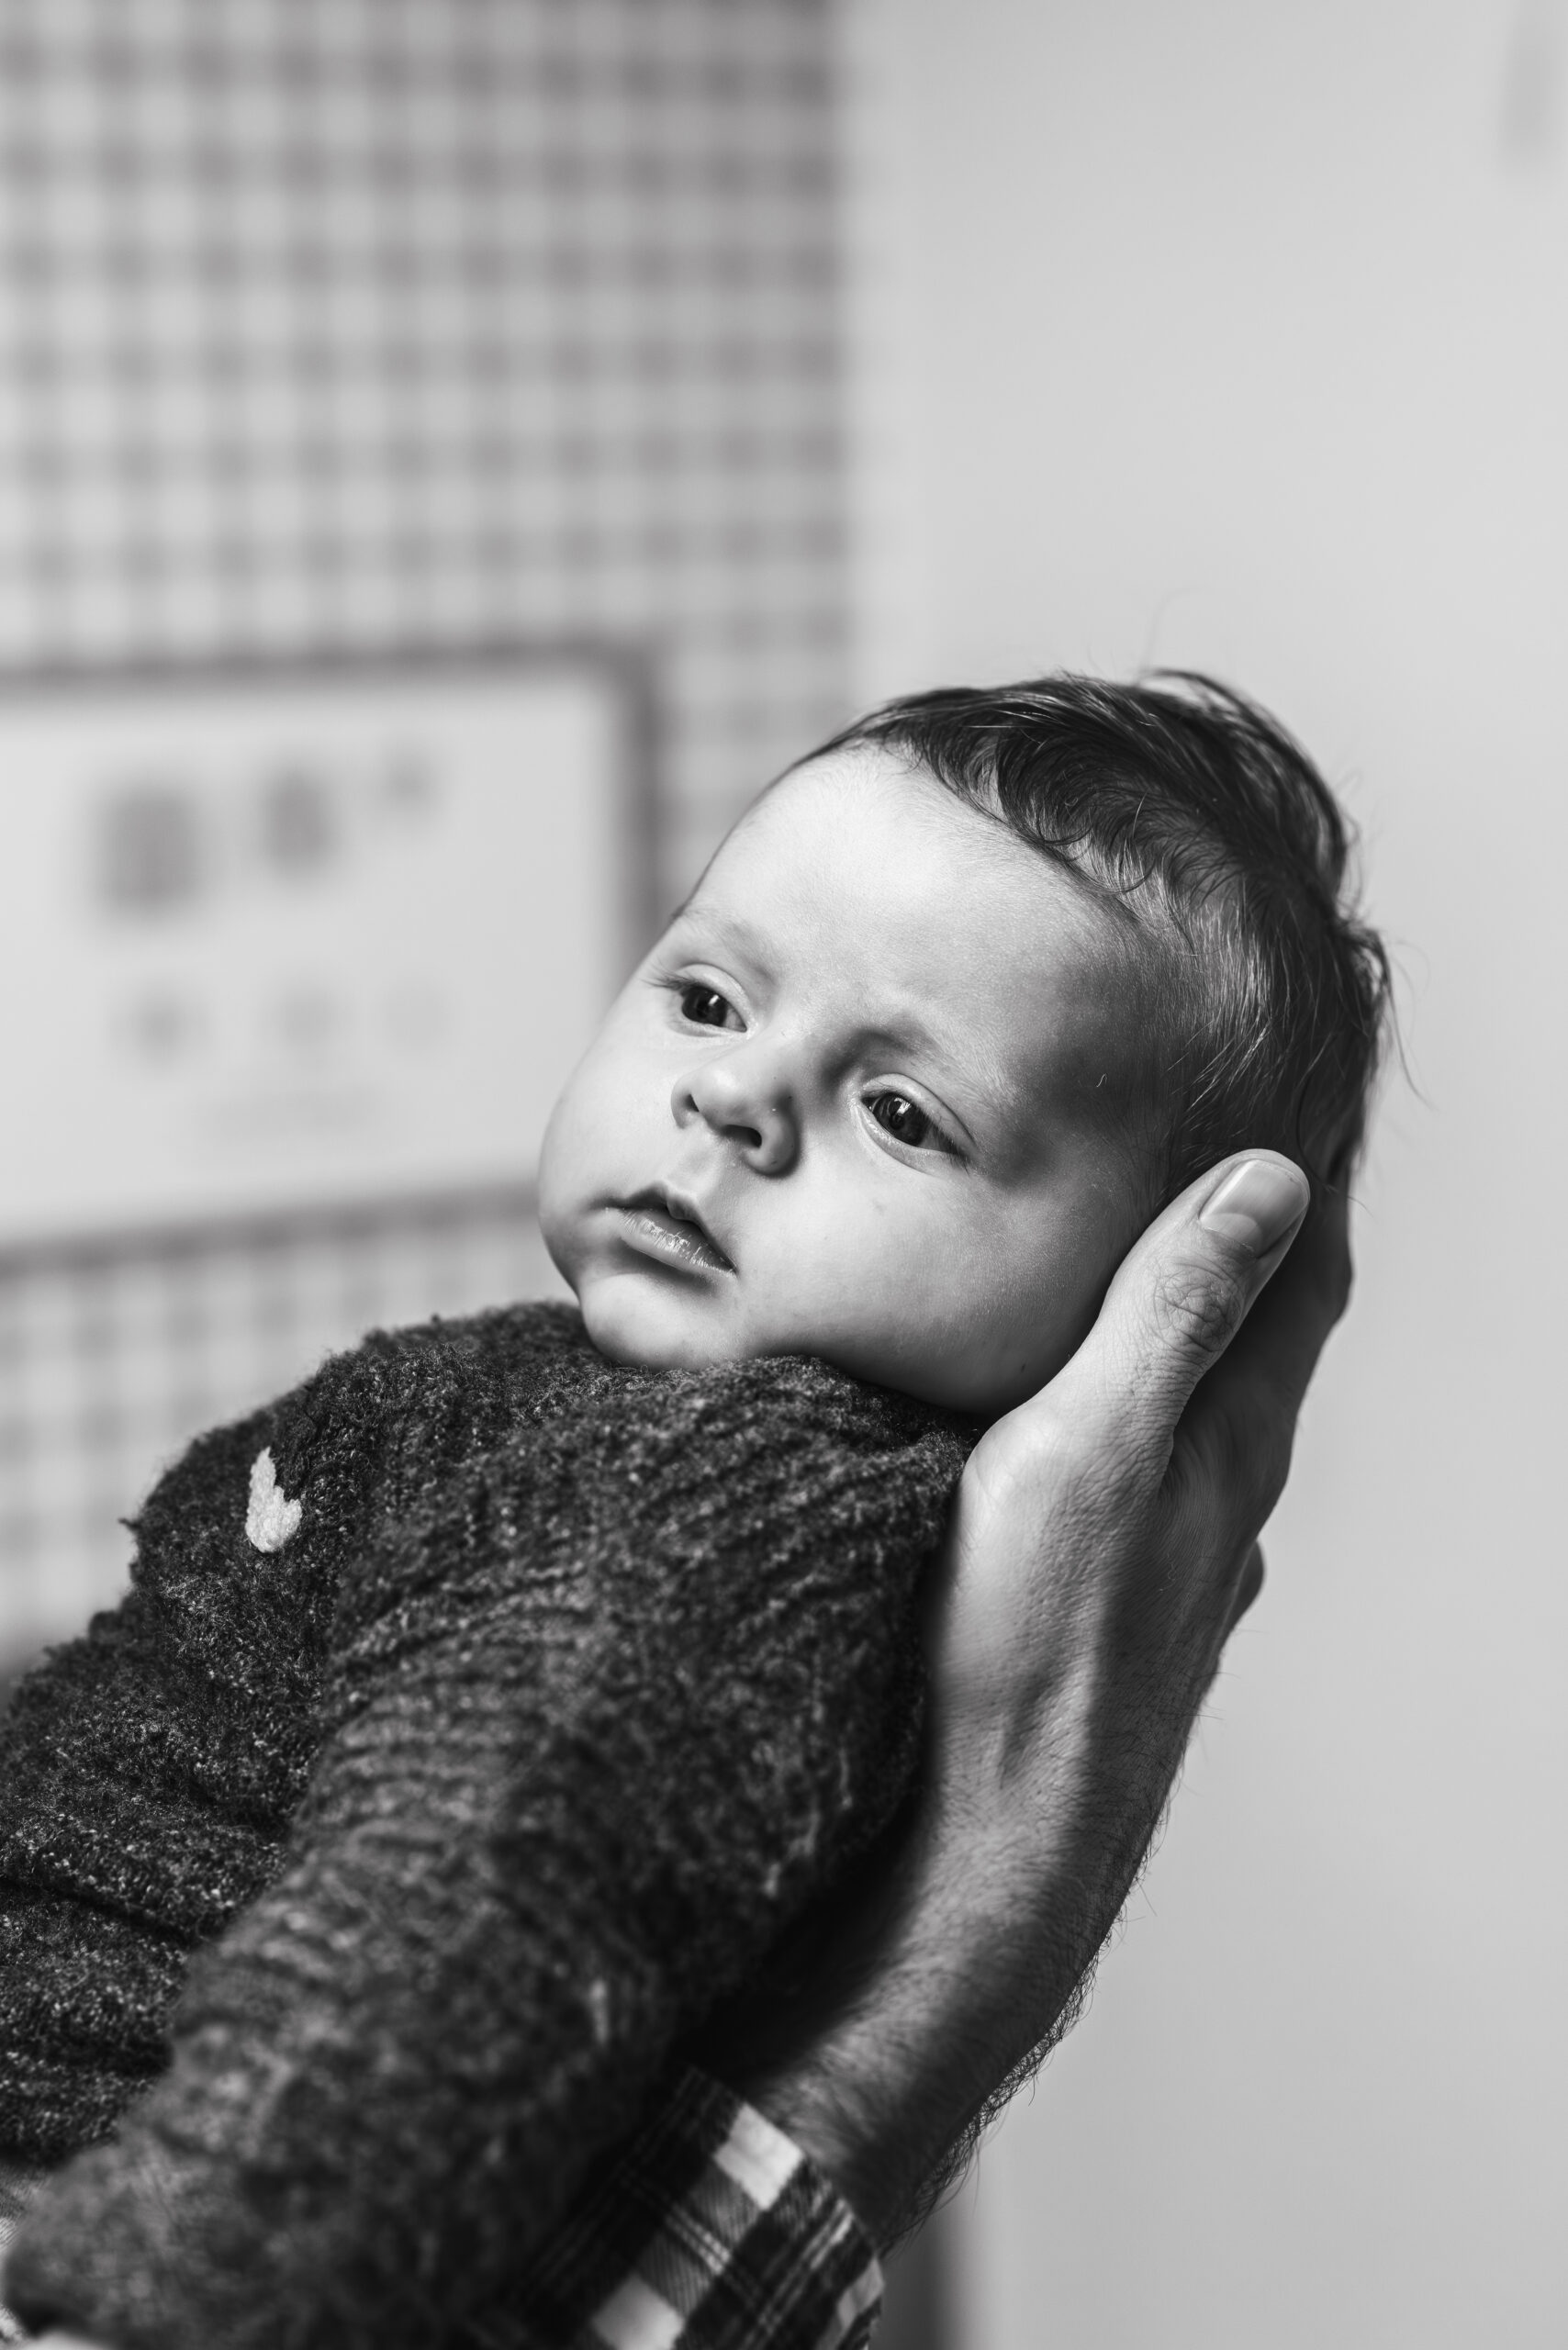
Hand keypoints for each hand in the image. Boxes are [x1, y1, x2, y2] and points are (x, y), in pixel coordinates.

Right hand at [724, 1148, 1344, 2241]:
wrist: (979, 1854)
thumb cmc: (1019, 1660)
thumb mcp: (1089, 1456)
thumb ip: (1173, 1319)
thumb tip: (1271, 1185)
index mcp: (1226, 1446)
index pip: (1301, 1274)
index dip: (1307, 1172)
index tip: (1298, 1084)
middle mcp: (1220, 1502)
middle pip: (1262, 1335)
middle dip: (1250, 1230)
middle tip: (1220, 1134)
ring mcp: (1172, 1562)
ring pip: (1203, 1409)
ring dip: (1192, 1320)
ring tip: (1148, 1245)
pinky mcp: (1114, 1606)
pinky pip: (1150, 1471)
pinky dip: (1141, 1402)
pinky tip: (1086, 1408)